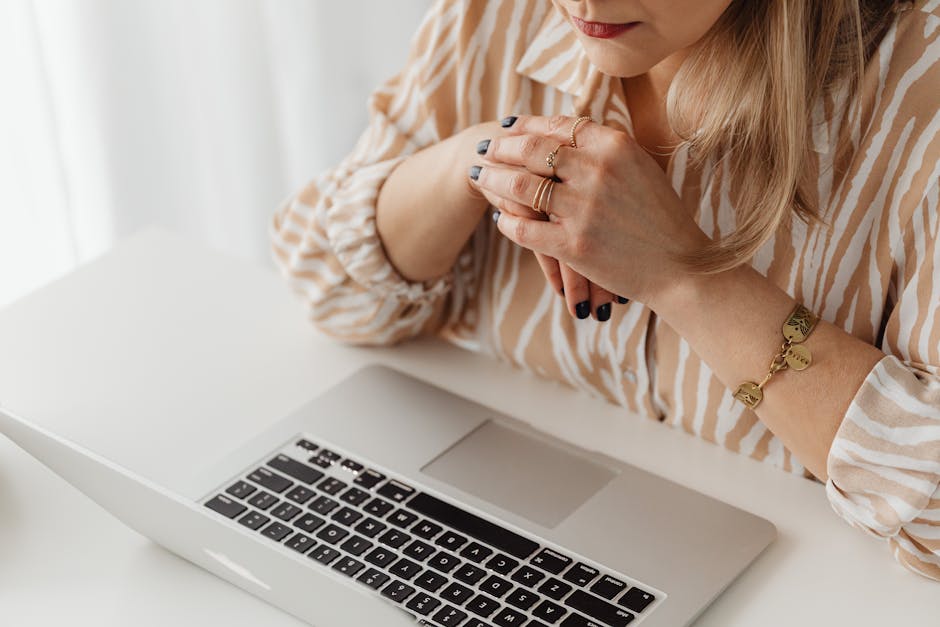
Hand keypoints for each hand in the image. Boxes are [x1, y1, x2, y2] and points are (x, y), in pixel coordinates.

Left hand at [469, 114, 709, 309]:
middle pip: (531, 150)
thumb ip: (605, 149)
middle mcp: (596, 171)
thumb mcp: (640, 169)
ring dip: (494, 181)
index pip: (557, 125)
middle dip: (502, 147)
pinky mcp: (573, 244)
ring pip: (520, 186)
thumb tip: (566, 132)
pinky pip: (524, 228)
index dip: (527, 125)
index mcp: (615, 146)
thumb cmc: (661, 218)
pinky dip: (508, 223)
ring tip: (481, 178)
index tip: (508, 126)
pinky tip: (502, 221)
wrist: (680, 267)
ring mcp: (583, 208)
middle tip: (485, 148)